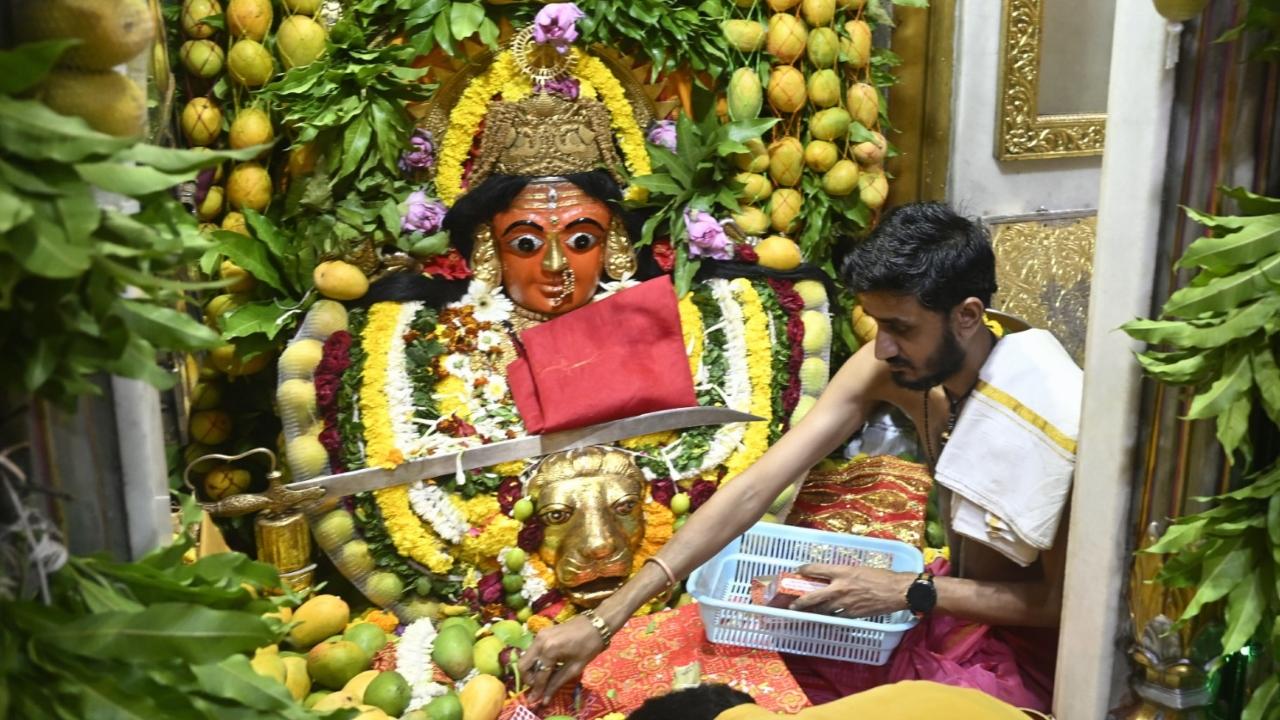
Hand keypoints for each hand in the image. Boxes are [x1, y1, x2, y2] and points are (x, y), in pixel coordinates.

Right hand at [516, 615, 605, 704]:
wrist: (597, 623)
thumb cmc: (590, 645)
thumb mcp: (575, 667)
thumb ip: (557, 683)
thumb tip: (544, 700)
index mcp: (549, 650)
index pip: (538, 676)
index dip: (537, 691)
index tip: (534, 702)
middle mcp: (540, 641)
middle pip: (523, 665)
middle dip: (528, 680)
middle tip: (539, 688)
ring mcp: (539, 635)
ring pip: (526, 658)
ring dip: (531, 671)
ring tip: (544, 679)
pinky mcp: (542, 633)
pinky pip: (532, 651)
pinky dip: (536, 662)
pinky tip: (547, 667)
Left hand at [789, 563, 912, 617]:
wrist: (897, 590)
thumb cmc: (881, 576)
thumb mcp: (859, 569)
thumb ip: (844, 573)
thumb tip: (832, 576)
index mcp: (842, 572)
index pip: (816, 569)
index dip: (804, 570)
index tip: (798, 571)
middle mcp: (840, 587)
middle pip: (813, 596)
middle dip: (800, 601)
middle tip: (792, 604)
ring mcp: (845, 603)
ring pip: (822, 610)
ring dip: (813, 612)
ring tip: (806, 613)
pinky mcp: (852, 614)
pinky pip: (837, 616)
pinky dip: (831, 616)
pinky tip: (827, 617)